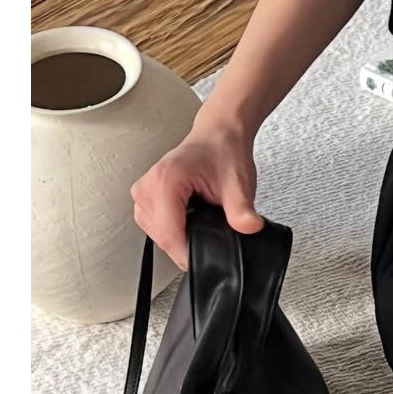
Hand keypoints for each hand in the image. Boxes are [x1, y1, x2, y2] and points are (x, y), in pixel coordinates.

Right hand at [131, 122, 263, 269]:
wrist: (217, 136)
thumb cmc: (223, 152)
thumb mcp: (238, 183)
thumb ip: (242, 209)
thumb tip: (250, 227)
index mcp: (166, 180)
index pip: (169, 234)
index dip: (189, 253)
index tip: (209, 258)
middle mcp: (147, 187)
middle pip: (161, 238)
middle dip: (188, 245)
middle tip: (213, 234)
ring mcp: (142, 193)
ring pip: (156, 236)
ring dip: (180, 238)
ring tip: (202, 222)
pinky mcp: (144, 199)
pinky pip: (155, 227)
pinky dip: (174, 231)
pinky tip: (190, 221)